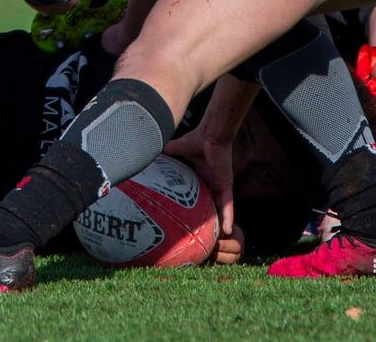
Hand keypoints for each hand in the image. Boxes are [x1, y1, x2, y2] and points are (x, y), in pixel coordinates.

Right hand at [163, 130, 240, 262]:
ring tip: (217, 239)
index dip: (195, 204)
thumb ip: (165, 152)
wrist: (210, 135)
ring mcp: (220, 185)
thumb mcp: (177, 149)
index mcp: (202, 174)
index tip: (188, 216)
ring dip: (219, 222)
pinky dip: (228, 217)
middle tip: (202, 234)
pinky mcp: (226, 186)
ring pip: (220, 209)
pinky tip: (228, 230)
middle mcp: (212, 182)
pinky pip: (228, 205)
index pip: (199, 193)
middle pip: (210, 204)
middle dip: (208, 218)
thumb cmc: (196, 139)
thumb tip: (147, 152)